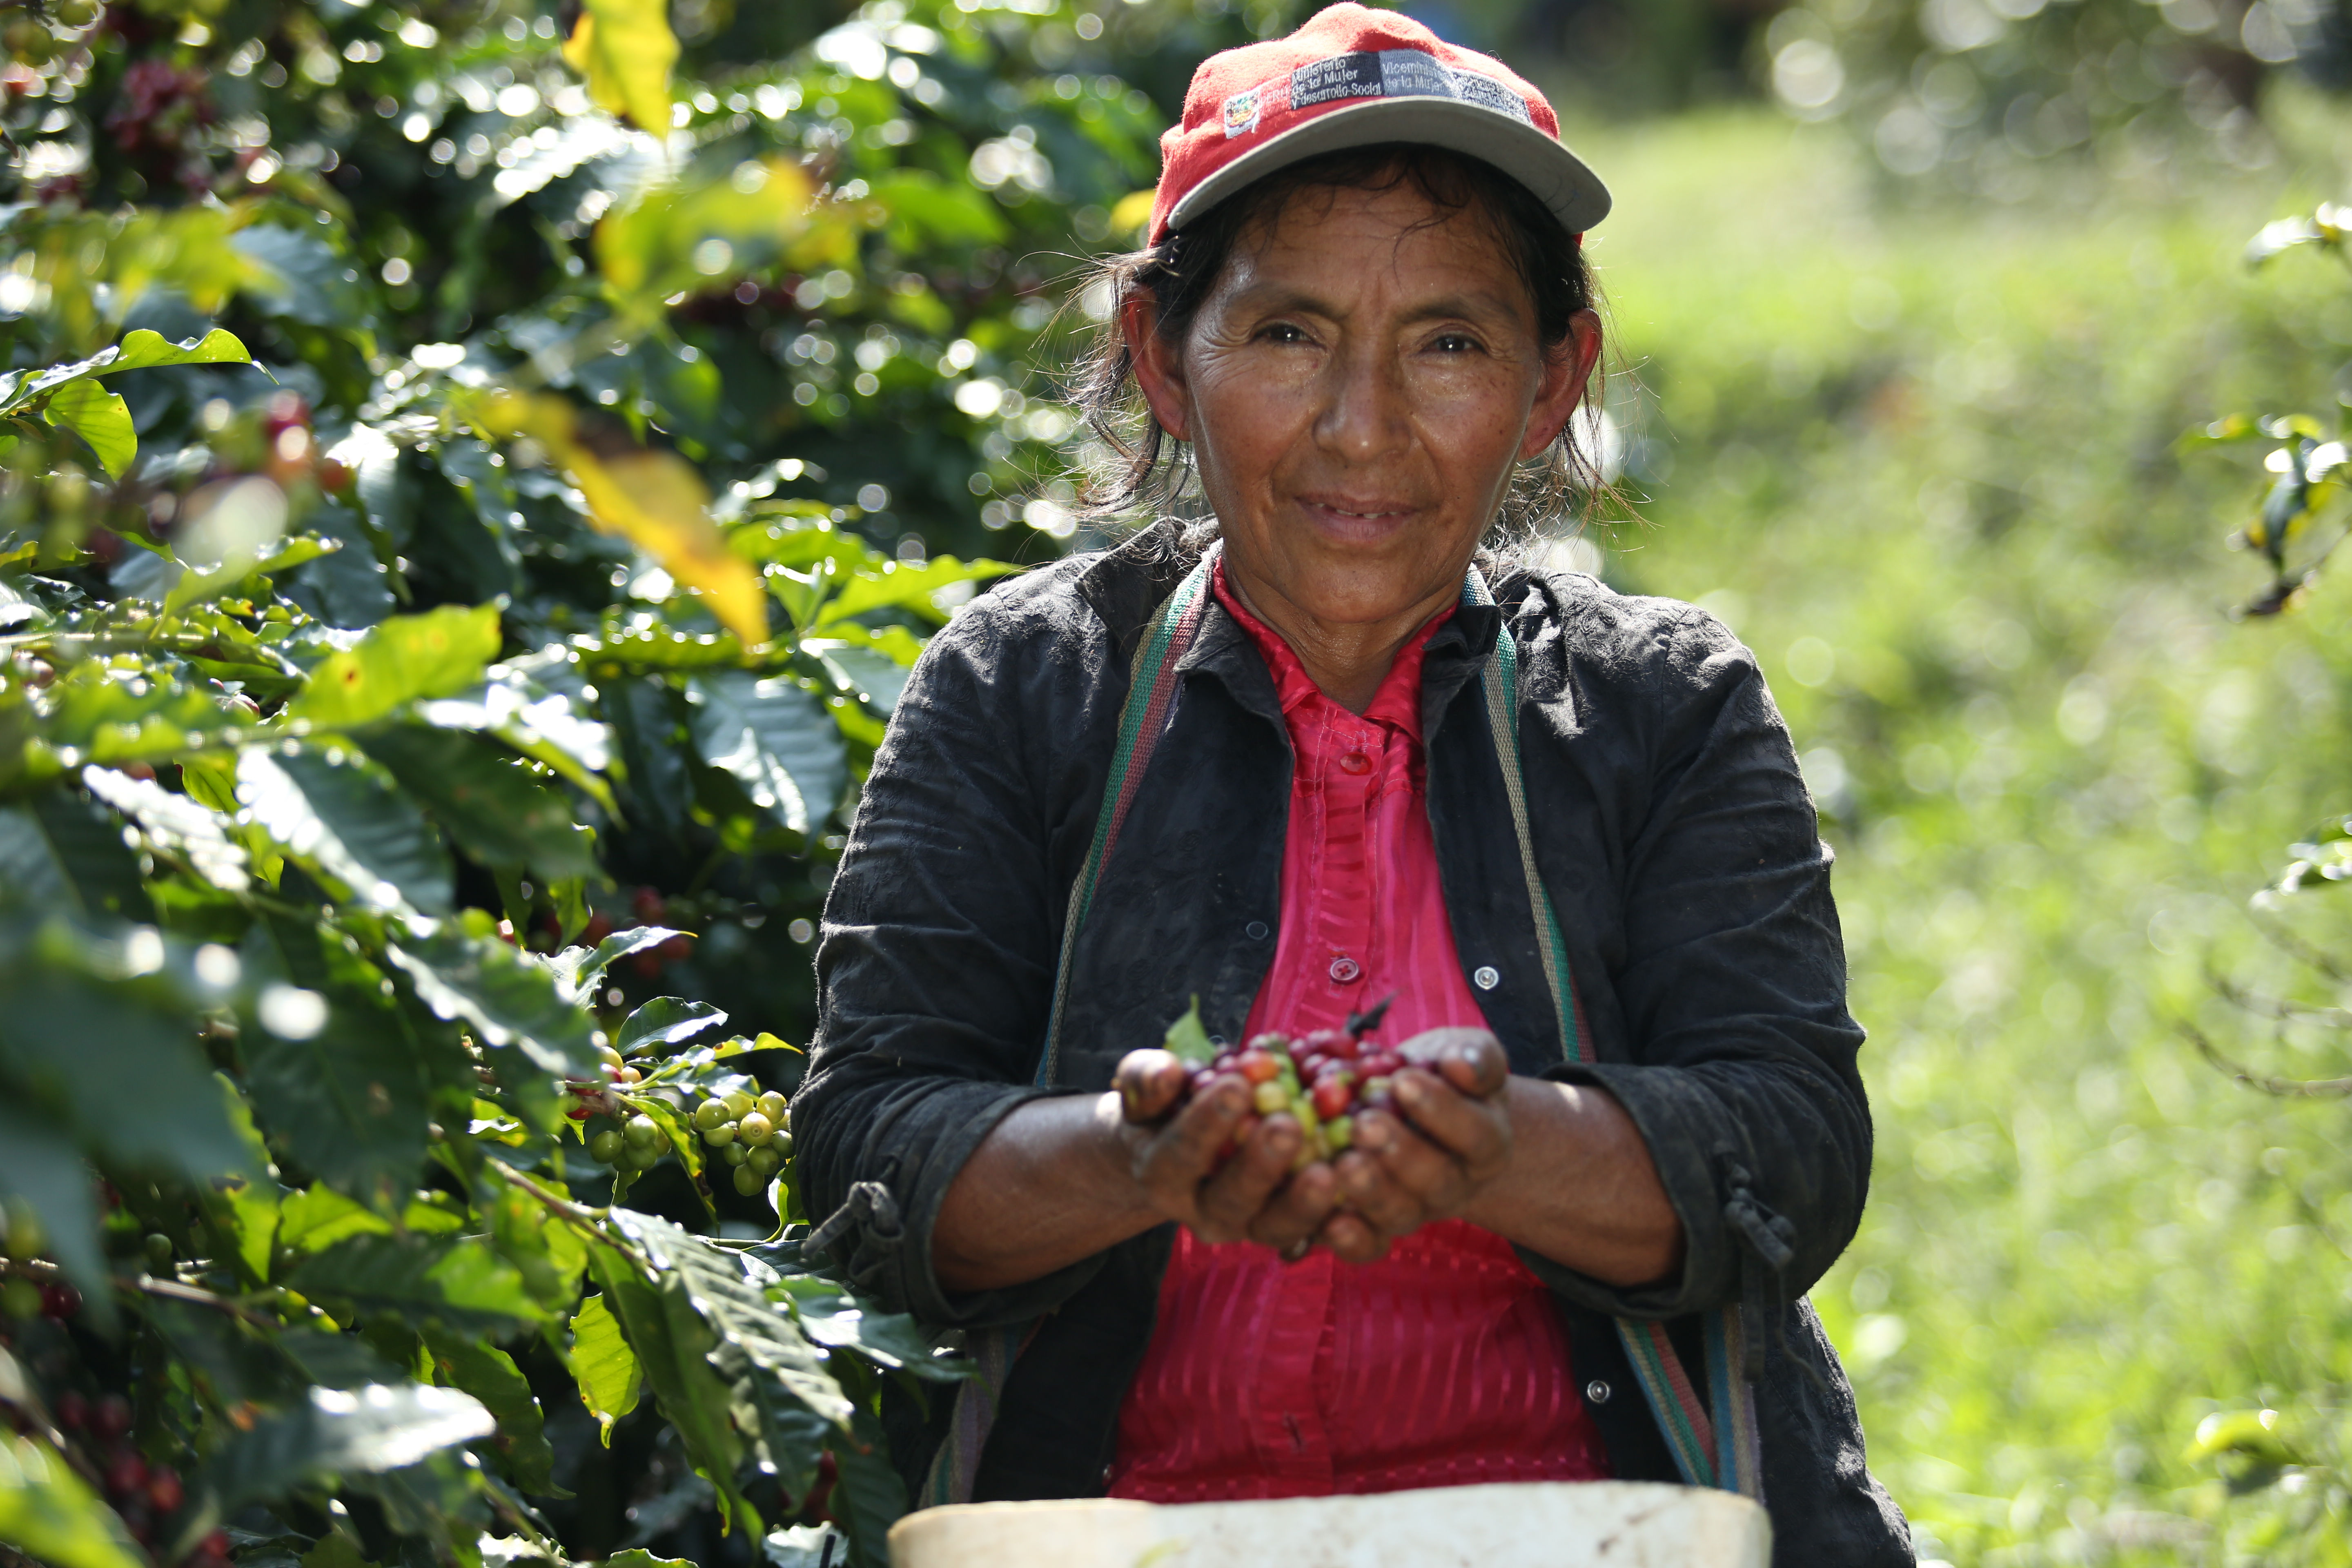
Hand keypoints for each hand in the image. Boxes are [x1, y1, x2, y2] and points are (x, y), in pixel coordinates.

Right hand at [1111, 1048, 1340, 1253]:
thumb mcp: (1147, 1088)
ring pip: (1279, 1227)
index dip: (1206, 1124)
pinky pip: (1319, 1231)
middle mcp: (1206, 1212)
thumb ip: (1147, 1079)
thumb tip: (1165, 1073)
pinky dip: (1344, 1212)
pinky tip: (1364, 1178)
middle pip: (1232, 1201)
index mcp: (1164, 1176)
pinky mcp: (1295, 1230)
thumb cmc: (1169, 1107)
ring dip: (1305, 1201)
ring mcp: (1252, 1226)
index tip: (1235, 1085)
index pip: (1180, 1155)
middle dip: (1260, 1165)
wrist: (1186, 1147)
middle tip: (1288, 1125)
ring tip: (1331, 1167)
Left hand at [1315, 1027, 1512, 1262]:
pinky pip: (1369, 1245)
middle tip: (1365, 1125)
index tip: (1403, 1080)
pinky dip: (1350, 1238)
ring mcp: (1415, 1210)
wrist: (1412, 1102)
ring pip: (1400, 1214)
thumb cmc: (1440, 1073)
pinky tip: (1329, 1220)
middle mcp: (1454, 1185)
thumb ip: (1473, 1057)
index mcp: (1486, 1142)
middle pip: (1436, 1181)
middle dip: (1400, 1154)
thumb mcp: (1464, 1053)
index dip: (1442, 1111)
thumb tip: (1462, 1065)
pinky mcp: (1375, 1227)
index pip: (1475, 1133)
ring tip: (1341, 1163)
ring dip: (1370, 1192)